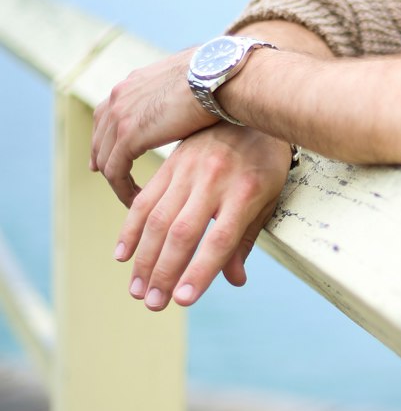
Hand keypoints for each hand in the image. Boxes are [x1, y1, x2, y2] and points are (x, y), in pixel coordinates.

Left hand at [91, 49, 213, 204]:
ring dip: (117, 180)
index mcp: (133, 83)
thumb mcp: (187, 83)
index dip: (106, 136)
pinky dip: (122, 189)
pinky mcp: (128, 136)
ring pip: (106, 158)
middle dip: (103, 159)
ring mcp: (120, 116)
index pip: (107, 113)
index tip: (109, 155)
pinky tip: (136, 200)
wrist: (216, 75)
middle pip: (100, 136)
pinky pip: (115, 171)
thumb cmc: (216, 78)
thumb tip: (193, 96)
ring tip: (133, 197)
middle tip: (113, 179)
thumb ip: (177, 93)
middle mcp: (120, 97)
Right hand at [112, 126, 294, 310]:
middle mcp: (213, 181)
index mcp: (244, 193)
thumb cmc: (264, 160)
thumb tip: (234, 280)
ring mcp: (188, 170)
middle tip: (152, 303)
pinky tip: (123, 254)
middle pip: (182, 233)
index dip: (199, 272)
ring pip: (157, 219)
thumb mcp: (267, 198)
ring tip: (137, 288)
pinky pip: (145, 199)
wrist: (247, 107)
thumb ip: (246, 239)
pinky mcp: (170, 164)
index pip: (219, 240)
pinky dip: (131, 228)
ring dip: (143, 258)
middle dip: (164, 272)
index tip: (183, 300)